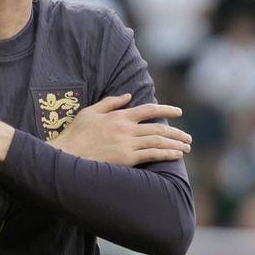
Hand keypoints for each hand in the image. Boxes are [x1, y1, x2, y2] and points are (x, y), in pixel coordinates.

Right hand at [49, 95, 191, 166]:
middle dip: (176, 132)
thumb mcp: (90, 112)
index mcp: (119, 116)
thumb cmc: (75, 134)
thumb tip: (128, 96)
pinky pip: (152, 154)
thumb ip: (110, 103)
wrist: (67, 155)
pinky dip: (167, 153)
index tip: (179, 112)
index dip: (166, 110)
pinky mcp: (126, 158)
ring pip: (158, 141)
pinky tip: (177, 155)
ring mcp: (127, 143)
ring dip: (176, 143)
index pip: (149, 110)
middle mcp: (126, 128)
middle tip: (188, 137)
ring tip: (186, 147)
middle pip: (159, 128)